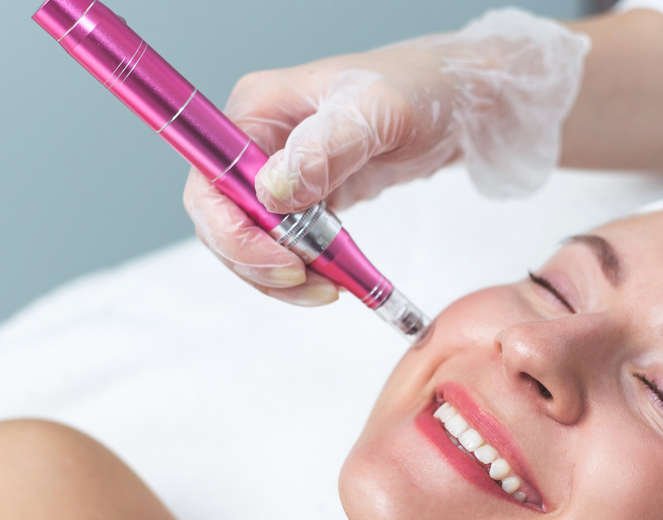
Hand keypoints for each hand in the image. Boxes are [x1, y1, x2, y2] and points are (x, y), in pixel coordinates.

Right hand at [183, 9, 588, 302]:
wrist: (453, 104)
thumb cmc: (418, 90)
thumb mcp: (378, 112)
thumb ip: (327, 148)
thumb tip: (274, 192)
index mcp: (257, 110)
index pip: (210, 181)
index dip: (232, 231)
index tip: (282, 262)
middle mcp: (256, 143)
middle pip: (222, 220)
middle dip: (259, 263)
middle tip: (313, 285)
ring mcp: (277, 174)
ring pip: (251, 242)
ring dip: (283, 277)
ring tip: (333, 287)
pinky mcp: (303, 200)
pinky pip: (284, 246)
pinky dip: (305, 271)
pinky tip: (337, 277)